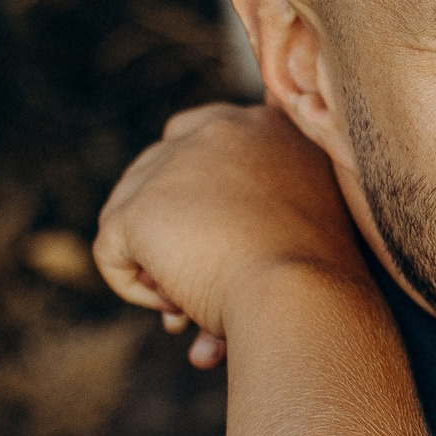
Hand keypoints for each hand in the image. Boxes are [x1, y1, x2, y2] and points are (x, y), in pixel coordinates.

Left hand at [94, 103, 365, 364]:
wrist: (305, 298)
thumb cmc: (323, 276)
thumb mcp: (311, 211)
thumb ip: (269, 195)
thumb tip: (208, 225)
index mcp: (270, 124)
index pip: (206, 135)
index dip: (200, 189)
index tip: (218, 234)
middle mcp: (219, 128)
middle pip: (159, 170)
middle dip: (172, 228)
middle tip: (197, 277)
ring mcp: (174, 165)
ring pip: (133, 213)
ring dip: (159, 261)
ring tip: (193, 308)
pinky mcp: (137, 209)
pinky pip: (113, 254)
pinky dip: (136, 289)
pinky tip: (179, 311)